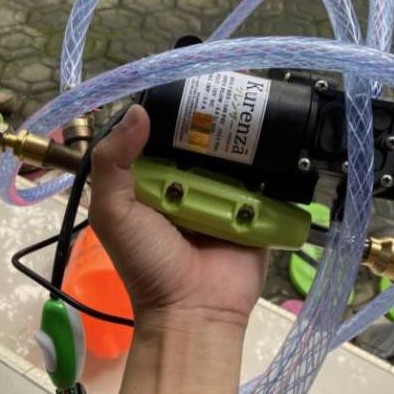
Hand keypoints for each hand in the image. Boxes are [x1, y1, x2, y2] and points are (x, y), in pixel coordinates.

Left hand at [87, 104, 267, 393]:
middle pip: (205, 143)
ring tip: (260, 107)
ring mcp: (226, 197)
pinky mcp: (255, 211)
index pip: (165, 137)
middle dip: (216, 122)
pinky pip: (264, 183)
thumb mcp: (114, 212)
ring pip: (237, 159)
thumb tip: (138, 112)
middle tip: (234, 88)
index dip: (174, 113)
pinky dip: (272, 166)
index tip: (189, 83)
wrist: (194, 310)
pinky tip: (281, 141)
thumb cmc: (147, 262)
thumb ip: (112, 163)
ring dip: (247, 139)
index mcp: (155, 181)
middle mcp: (191, 184)